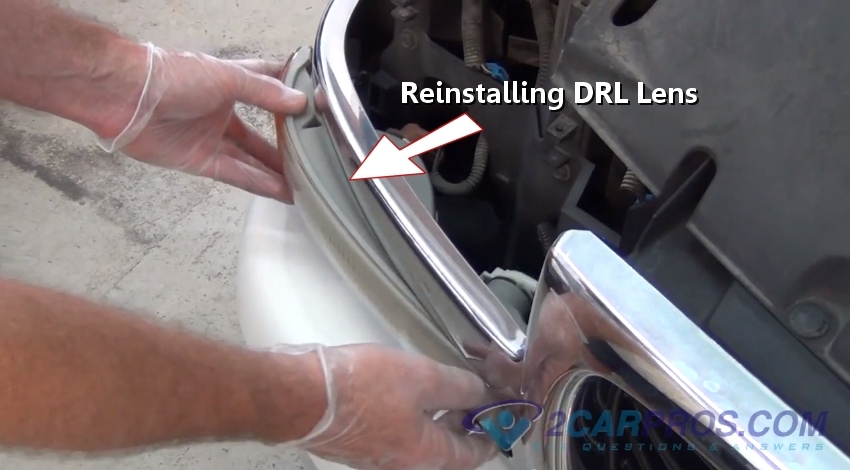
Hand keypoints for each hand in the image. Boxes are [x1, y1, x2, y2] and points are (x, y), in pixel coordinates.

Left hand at [99, 42, 306, 202]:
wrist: (127, 98)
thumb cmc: (172, 77)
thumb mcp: (227, 78)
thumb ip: (265, 93)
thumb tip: (299, 103)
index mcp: (228, 82)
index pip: (265, 84)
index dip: (287, 90)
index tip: (312, 102)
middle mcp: (221, 111)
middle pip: (260, 131)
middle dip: (284, 142)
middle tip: (314, 154)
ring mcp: (210, 138)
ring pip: (251, 158)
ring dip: (276, 169)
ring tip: (305, 181)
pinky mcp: (200, 161)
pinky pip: (236, 175)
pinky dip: (260, 183)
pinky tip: (283, 191)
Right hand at [273, 343, 496, 469]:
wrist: (300, 396)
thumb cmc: (359, 388)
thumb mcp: (421, 377)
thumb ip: (458, 387)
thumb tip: (481, 394)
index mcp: (425, 454)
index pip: (473, 455)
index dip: (492, 435)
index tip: (502, 418)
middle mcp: (403, 462)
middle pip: (446, 449)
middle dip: (466, 422)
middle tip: (478, 396)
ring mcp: (378, 455)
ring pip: (422, 439)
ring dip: (440, 416)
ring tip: (449, 388)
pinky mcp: (358, 441)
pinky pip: (398, 432)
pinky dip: (414, 414)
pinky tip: (411, 389)